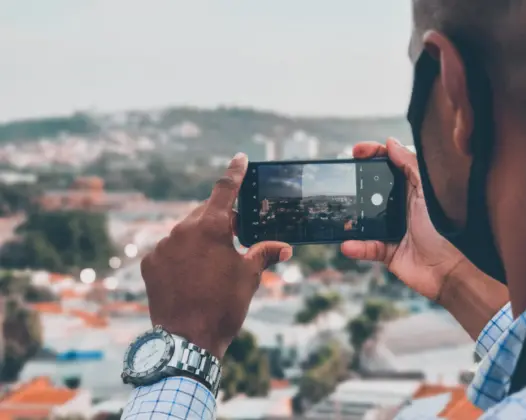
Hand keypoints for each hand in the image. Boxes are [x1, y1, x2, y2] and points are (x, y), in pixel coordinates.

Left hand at [140, 153, 292, 359]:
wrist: (188, 339)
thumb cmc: (223, 305)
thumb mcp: (250, 276)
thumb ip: (265, 254)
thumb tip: (284, 247)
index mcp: (211, 227)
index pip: (225, 189)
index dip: (235, 172)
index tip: (240, 158)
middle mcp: (183, 229)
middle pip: (205, 212)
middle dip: (220, 219)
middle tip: (234, 236)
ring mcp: (163, 245)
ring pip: (186, 231)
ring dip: (199, 239)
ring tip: (211, 265)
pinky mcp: (150, 262)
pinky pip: (169, 249)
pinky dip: (181, 254)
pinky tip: (190, 275)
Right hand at [341, 138, 466, 301]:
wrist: (455, 270)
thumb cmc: (450, 230)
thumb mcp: (430, 191)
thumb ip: (411, 166)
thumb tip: (391, 143)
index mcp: (414, 188)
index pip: (391, 164)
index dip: (374, 154)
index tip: (357, 150)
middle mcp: (402, 206)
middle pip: (373, 189)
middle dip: (357, 181)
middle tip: (344, 174)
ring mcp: (393, 228)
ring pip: (365, 218)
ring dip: (351, 216)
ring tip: (340, 211)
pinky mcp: (388, 251)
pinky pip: (367, 247)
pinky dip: (357, 247)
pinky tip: (349, 244)